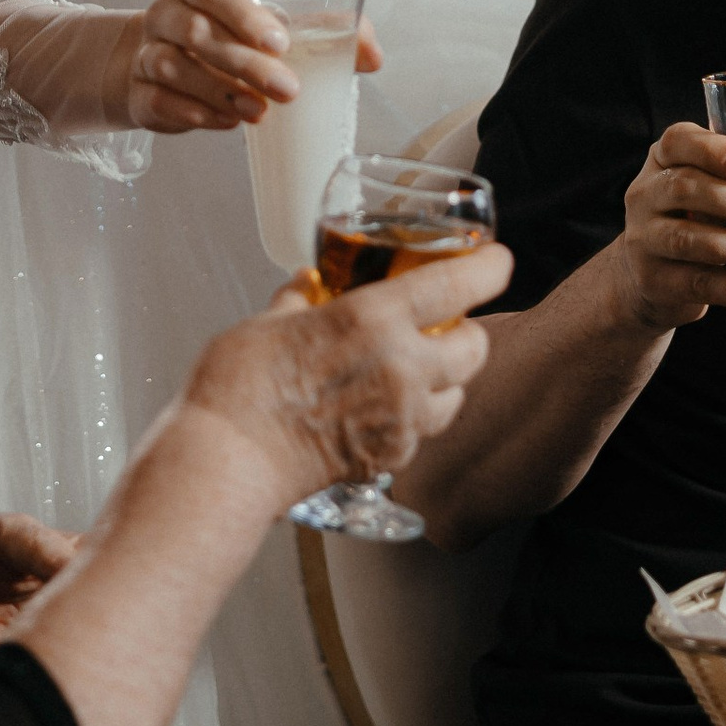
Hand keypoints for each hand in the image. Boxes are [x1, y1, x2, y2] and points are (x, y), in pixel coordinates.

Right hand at [122, 0, 384, 133]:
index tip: (281, 43)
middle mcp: (166, 15)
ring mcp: (146, 54)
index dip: (244, 14)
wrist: (160, 72)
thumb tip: (374, 56)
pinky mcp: (138, 94)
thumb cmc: (229, 42)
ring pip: (173, 68)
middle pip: (198, 33)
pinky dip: (193, 114)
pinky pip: (158, 101)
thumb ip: (325, 35)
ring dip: (220, 92)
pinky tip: (225, 123)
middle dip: (245, 64)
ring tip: (260, 114)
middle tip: (288, 90)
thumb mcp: (270, 30)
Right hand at [182, 239, 509, 509]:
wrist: (228, 463)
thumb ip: (298, 299)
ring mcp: (401, 418)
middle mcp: (401, 367)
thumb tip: (306, 282)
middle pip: (475, 347)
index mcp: (373, 319)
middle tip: (446, 325)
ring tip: (416, 370)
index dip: (488, 268)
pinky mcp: (390, 457)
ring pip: (457, 395)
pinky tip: (384, 410)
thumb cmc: (239, 391)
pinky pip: (423, 433)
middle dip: (469, 332)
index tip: (497, 262)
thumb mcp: (267, 323)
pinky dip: (415, 419)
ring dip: (447, 380)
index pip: (456, 285)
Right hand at [615, 124, 725, 330]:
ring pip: (690, 239)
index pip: (677, 142)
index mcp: (662, 161)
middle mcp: (645, 195)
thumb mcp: (701, 189)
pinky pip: (697, 283)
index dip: (712, 150)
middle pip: (686, 189)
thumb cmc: (689, 218)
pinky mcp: (653, 281)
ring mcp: (644, 239)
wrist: (645, 275)